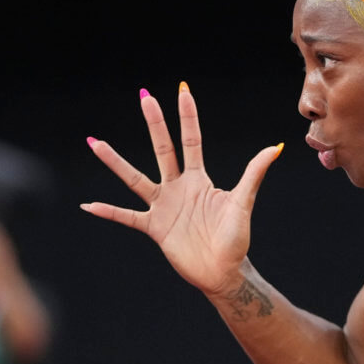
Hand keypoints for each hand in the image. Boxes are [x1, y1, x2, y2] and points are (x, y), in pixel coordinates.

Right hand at [82, 85, 281, 294]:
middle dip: (155, 124)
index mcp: (199, 180)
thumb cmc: (236, 238)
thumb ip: (254, 174)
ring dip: (115, 162)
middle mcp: (178, 188)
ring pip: (135, 179)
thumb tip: (274, 147)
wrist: (224, 271)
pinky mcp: (154, 227)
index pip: (191, 141)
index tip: (182, 91)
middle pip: (162, 150)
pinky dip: (109, 212)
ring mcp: (164, 206)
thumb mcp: (244, 203)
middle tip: (145, 97)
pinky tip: (88, 205)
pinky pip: (127, 216)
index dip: (187, 117)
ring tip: (95, 143)